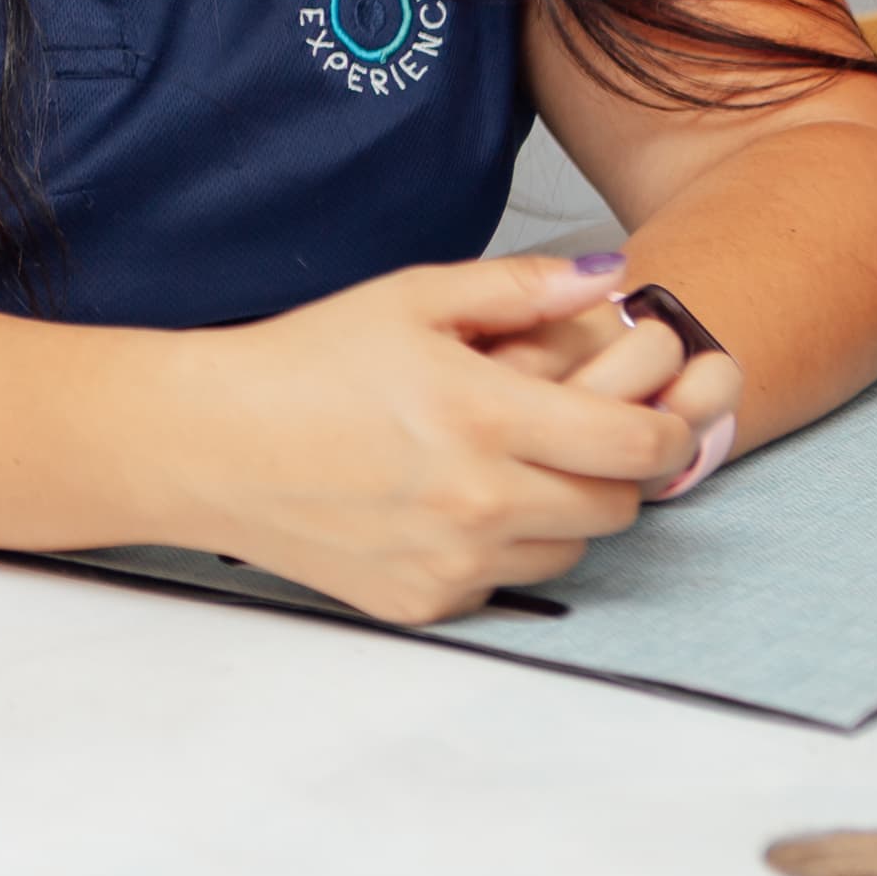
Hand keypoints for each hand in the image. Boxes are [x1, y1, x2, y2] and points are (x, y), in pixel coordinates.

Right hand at [176, 256, 698, 625]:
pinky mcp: (423, 600)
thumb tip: (610, 274)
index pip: (641, 444)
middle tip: (579, 433)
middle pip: (620, 505)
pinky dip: (498, 546)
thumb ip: (517, 287)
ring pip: (570, 550)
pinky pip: (503, 580)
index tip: (660, 410)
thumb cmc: (298, 363)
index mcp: (485, 415)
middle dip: (618, 468)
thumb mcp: (407, 299)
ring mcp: (452, 560)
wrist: (205, 445)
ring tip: (505, 465)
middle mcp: (479, 501)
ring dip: (562, 510)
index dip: (671, 426)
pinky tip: (447, 503)